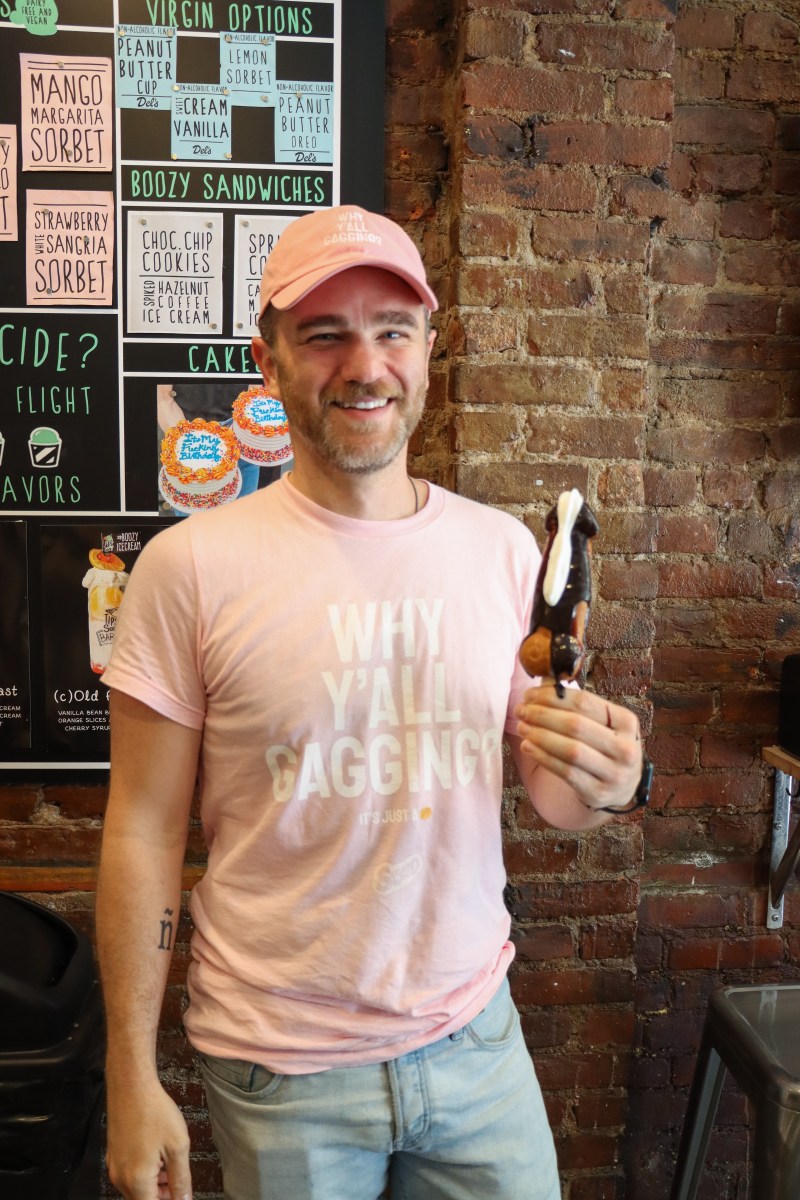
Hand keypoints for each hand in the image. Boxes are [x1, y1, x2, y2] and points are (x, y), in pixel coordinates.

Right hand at [106, 1080, 191, 1199]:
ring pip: (137, 1190)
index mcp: (137, 1182)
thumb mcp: (177, 1146)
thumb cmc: (155, 1113)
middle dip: (163, 1195)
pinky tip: (158, 1156)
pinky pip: (130, 1176)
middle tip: (179, 1178)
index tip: (179, 1192)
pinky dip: (145, 1174)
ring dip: (155, 1186)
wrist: (131, 1086)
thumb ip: (181, 1179)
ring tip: (171, 1164)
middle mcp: (120, 1180)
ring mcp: (114, 1168)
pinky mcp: (113, 1157)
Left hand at [515, 683, 642, 812]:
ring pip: (570, 750)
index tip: (530, 694)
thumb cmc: (603, 746)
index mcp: (627, 721)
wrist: (620, 787)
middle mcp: (626, 748)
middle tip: (521, 710)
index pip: (585, 702)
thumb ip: (574, 701)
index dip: (552, 696)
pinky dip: (542, 757)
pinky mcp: (598, 793)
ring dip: (540, 736)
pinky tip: (527, 746)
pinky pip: (565, 772)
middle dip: (542, 715)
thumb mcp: (599, 723)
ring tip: (522, 727)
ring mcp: (614, 773)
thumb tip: (543, 674)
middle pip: (576, 725)